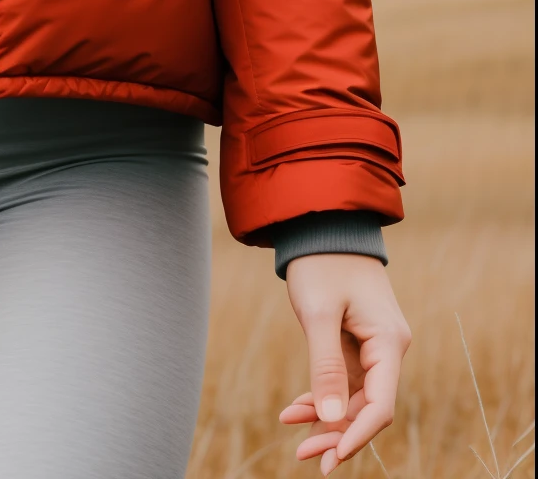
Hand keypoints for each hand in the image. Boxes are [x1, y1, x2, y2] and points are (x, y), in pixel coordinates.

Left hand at [281, 253, 410, 471]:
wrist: (320, 225)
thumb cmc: (321, 263)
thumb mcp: (319, 313)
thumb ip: (326, 366)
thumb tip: (333, 419)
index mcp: (389, 343)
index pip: (381, 406)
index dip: (357, 436)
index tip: (331, 457)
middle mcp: (387, 349)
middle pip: (368, 408)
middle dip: (337, 434)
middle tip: (305, 457)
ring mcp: (373, 347)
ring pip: (354, 398)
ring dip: (327, 418)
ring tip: (293, 434)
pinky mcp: (356, 343)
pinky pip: (344, 381)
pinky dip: (323, 396)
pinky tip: (296, 410)